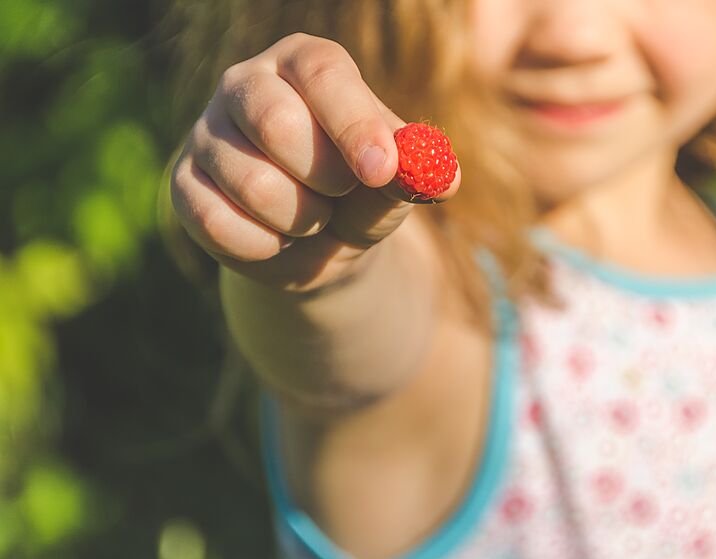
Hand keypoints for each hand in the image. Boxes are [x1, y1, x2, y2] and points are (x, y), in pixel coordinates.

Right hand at [170, 33, 460, 289]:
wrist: (315, 242)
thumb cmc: (360, 196)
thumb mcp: (392, 186)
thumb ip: (413, 174)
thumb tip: (441, 177)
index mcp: (305, 64)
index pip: (323, 75)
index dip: (353, 124)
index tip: (381, 170)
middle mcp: (247, 84)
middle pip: (275, 121)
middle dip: (323, 180)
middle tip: (340, 195)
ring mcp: (207, 133)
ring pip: (252, 183)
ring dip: (299, 220)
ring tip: (310, 217)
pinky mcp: (183, 183)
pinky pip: (218, 221)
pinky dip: (264, 246)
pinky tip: (275, 238)